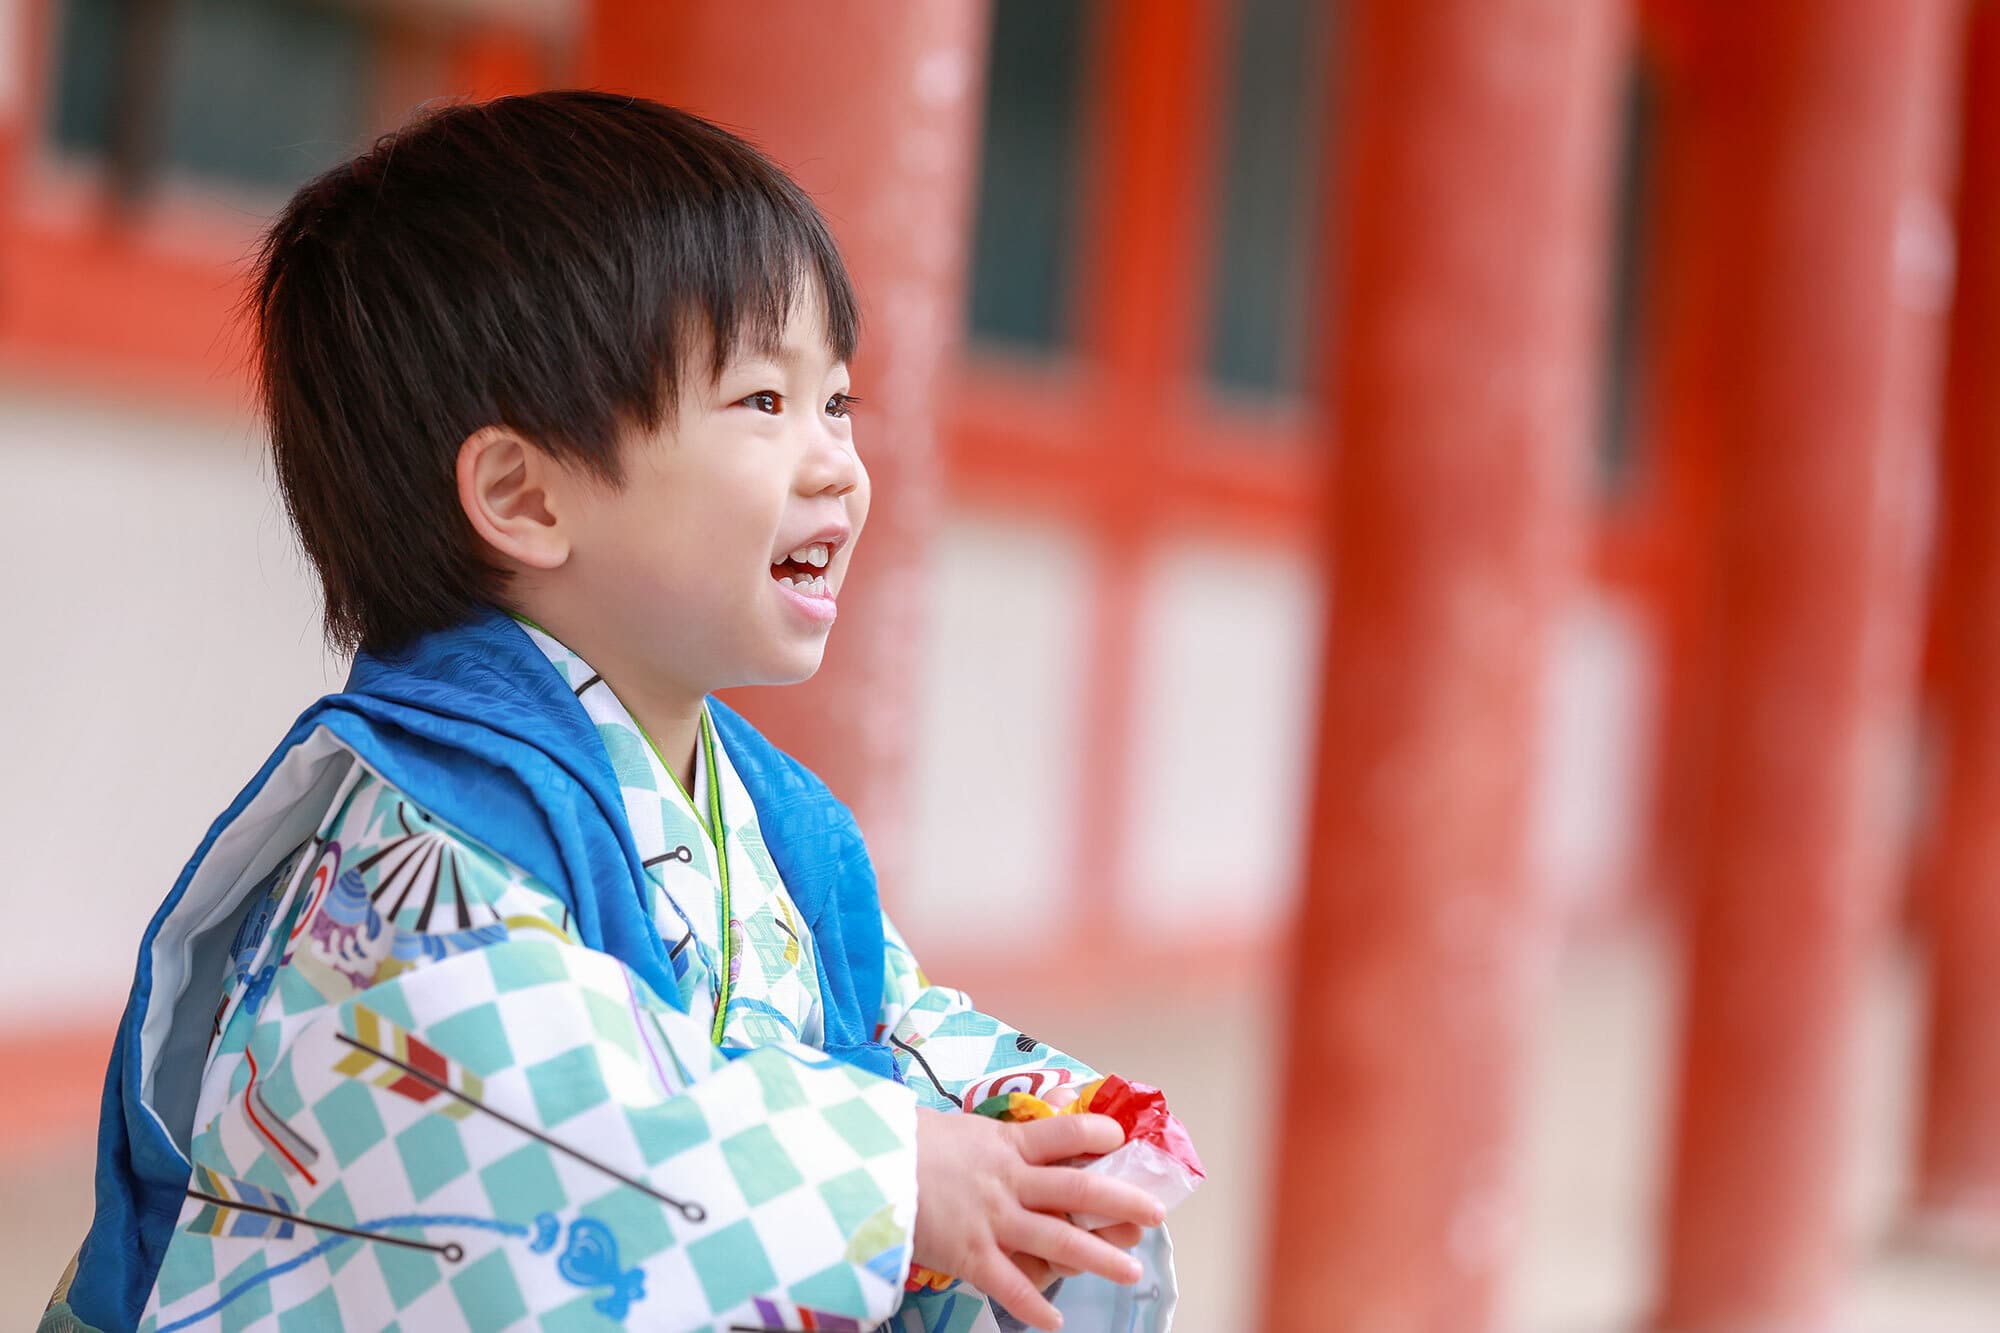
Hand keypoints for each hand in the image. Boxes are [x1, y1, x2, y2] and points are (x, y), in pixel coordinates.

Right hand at [912, 1107, 1165, 1330]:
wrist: (863, 1167)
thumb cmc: (902, 1142)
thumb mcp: (952, 1127)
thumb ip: (984, 1139)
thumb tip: (998, 1136)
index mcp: (1005, 1143)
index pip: (1065, 1133)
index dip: (1097, 1133)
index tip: (1119, 1138)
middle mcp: (1009, 1181)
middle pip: (1079, 1188)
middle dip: (1121, 1202)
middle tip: (1154, 1213)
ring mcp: (993, 1220)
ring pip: (1059, 1239)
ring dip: (1099, 1257)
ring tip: (1131, 1272)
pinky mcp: (972, 1255)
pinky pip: (1011, 1285)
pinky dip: (1034, 1306)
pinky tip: (1055, 1322)